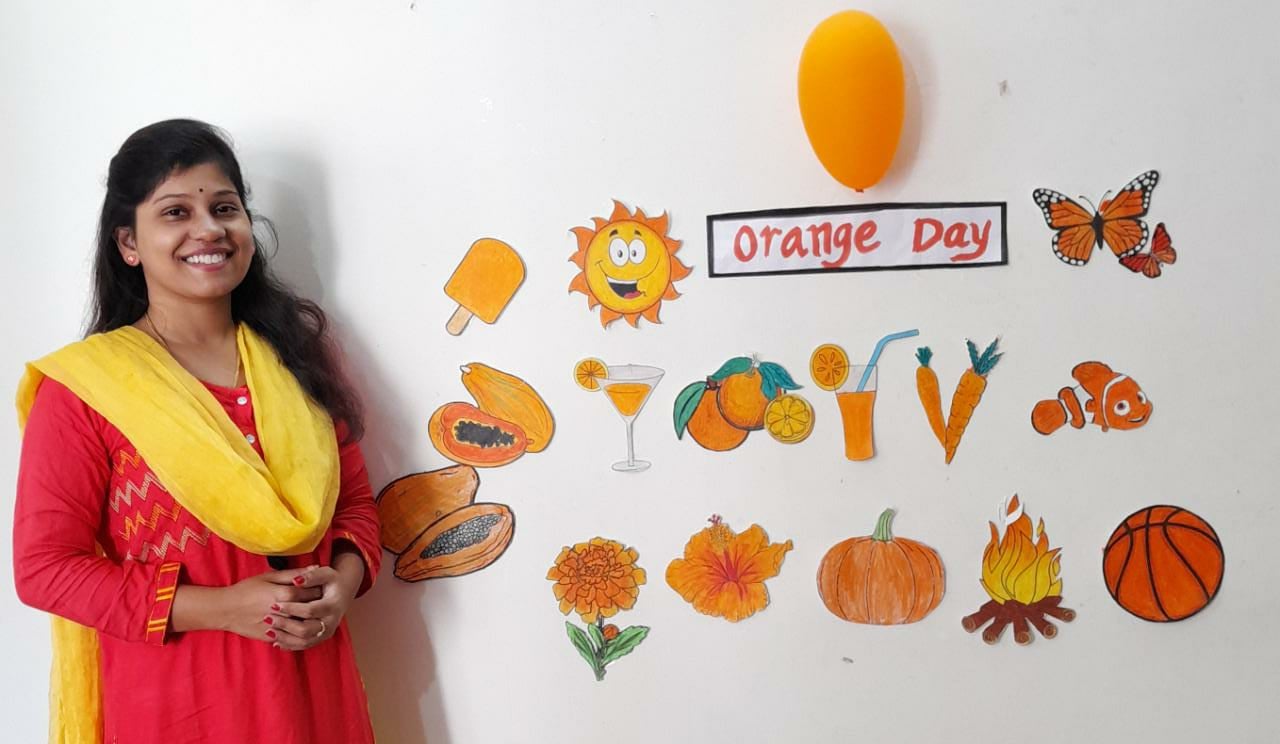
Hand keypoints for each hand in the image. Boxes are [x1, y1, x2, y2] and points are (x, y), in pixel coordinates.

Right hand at [174, 566, 322, 639]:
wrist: (225, 609)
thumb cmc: (246, 589)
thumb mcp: (268, 577)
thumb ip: (292, 574)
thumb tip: (314, 567)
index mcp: (283, 594)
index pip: (311, 592)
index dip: (319, 589)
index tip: (323, 587)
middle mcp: (282, 611)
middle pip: (309, 609)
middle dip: (317, 605)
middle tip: (322, 601)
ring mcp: (277, 626)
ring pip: (303, 626)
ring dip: (311, 621)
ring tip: (314, 615)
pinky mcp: (271, 637)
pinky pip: (291, 638)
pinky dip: (298, 634)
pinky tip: (301, 627)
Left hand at [267, 553, 363, 650]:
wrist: (343, 593)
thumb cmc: (332, 581)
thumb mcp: (325, 573)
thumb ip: (311, 575)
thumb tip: (297, 581)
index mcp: (332, 605)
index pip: (310, 610)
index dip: (292, 609)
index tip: (274, 605)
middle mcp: (331, 622)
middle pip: (306, 630)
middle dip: (285, 625)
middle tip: (268, 619)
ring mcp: (326, 632)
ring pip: (304, 642)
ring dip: (285, 638)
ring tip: (269, 631)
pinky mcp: (321, 638)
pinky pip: (304, 646)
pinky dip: (289, 645)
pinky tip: (275, 640)